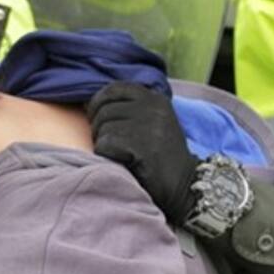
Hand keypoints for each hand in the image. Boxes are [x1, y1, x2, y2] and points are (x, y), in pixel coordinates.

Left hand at [86, 83, 199, 224]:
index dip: (98, 102)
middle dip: (98, 127)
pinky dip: (106, 155)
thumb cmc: (163, 157)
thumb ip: (130, 109)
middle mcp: (153, 108)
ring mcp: (148, 125)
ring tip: (118, 155)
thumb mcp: (155, 123)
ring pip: (103, 128)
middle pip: (105, 109)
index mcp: (156, 99)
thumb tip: (88, 104)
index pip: (115, 89)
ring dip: (103, 143)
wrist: (185, 185)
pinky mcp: (140, 146)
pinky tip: (121, 162)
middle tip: (107, 144)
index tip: (95, 117)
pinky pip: (105, 144)